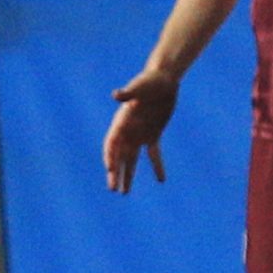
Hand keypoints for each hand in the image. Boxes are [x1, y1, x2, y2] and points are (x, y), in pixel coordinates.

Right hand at [104, 70, 177, 192]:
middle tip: (113, 189)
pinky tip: (161, 180)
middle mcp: (128, 130)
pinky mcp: (153, 134)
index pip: (112, 142)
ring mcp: (140, 134)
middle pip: (119, 156)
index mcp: (121, 121)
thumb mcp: (139, 86)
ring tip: (124, 192)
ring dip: (128, 175)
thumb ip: (128, 93)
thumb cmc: (149, 80)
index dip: (110, 156)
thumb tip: (116, 95)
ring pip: (131, 159)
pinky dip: (157, 166)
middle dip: (115, 173)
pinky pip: (153, 154)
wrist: (163, 79)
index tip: (110, 169)